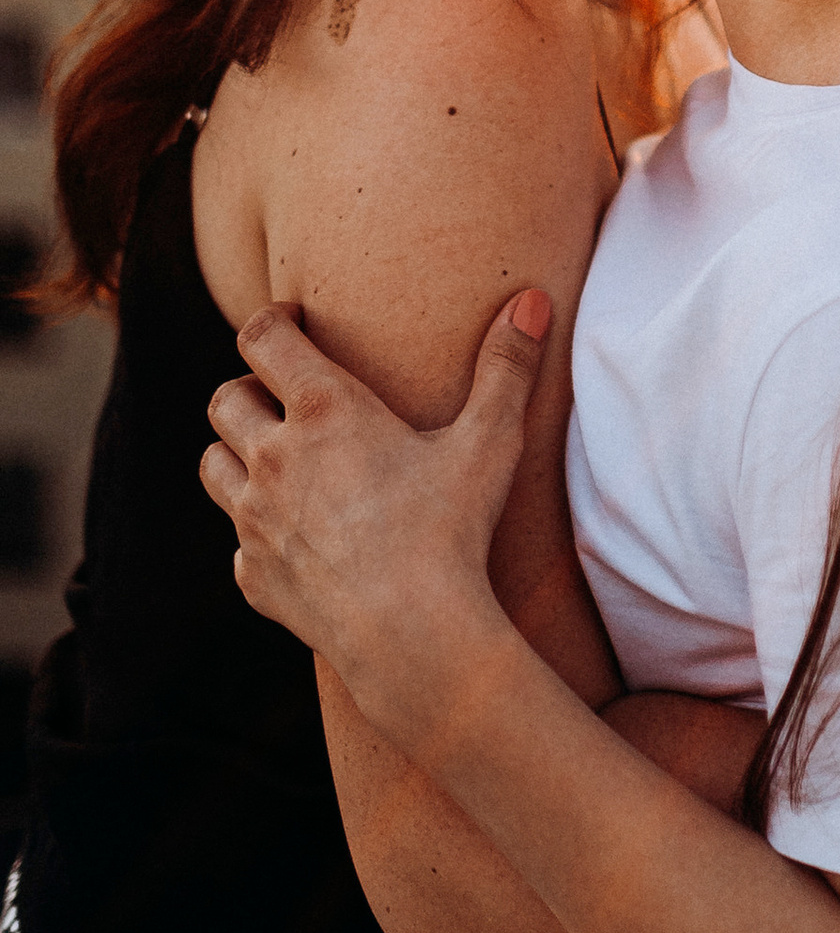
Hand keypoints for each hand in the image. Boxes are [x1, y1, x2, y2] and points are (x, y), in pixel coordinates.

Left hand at [201, 289, 552, 758]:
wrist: (408, 632)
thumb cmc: (450, 530)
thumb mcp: (490, 442)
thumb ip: (507, 367)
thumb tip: (533, 300)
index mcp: (323, 410)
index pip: (263, 338)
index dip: (271, 319)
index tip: (294, 320)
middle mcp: (273, 458)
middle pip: (225, 399)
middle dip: (248, 388)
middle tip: (285, 395)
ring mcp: (254, 520)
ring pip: (213, 464)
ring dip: (235, 453)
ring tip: (277, 458)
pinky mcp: (253, 575)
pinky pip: (237, 541)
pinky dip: (258, 531)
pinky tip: (299, 538)